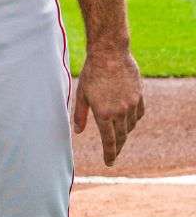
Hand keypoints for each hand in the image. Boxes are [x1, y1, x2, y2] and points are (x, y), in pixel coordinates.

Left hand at [73, 46, 145, 165]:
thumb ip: (80, 114)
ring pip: (131, 126)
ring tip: (118, 135)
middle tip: (112, 154)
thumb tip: (77, 131)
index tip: (109, 163)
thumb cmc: (91, 72)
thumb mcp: (81, 93)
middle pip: (121, 136)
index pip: (109, 141)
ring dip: (125, 132)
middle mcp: (120, 111)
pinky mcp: (140, 96)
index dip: (109, 154)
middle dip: (117, 147)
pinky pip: (139, 114)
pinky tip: (127, 120)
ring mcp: (132, 104)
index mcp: (103, 113)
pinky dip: (133, 120)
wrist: (110, 53)